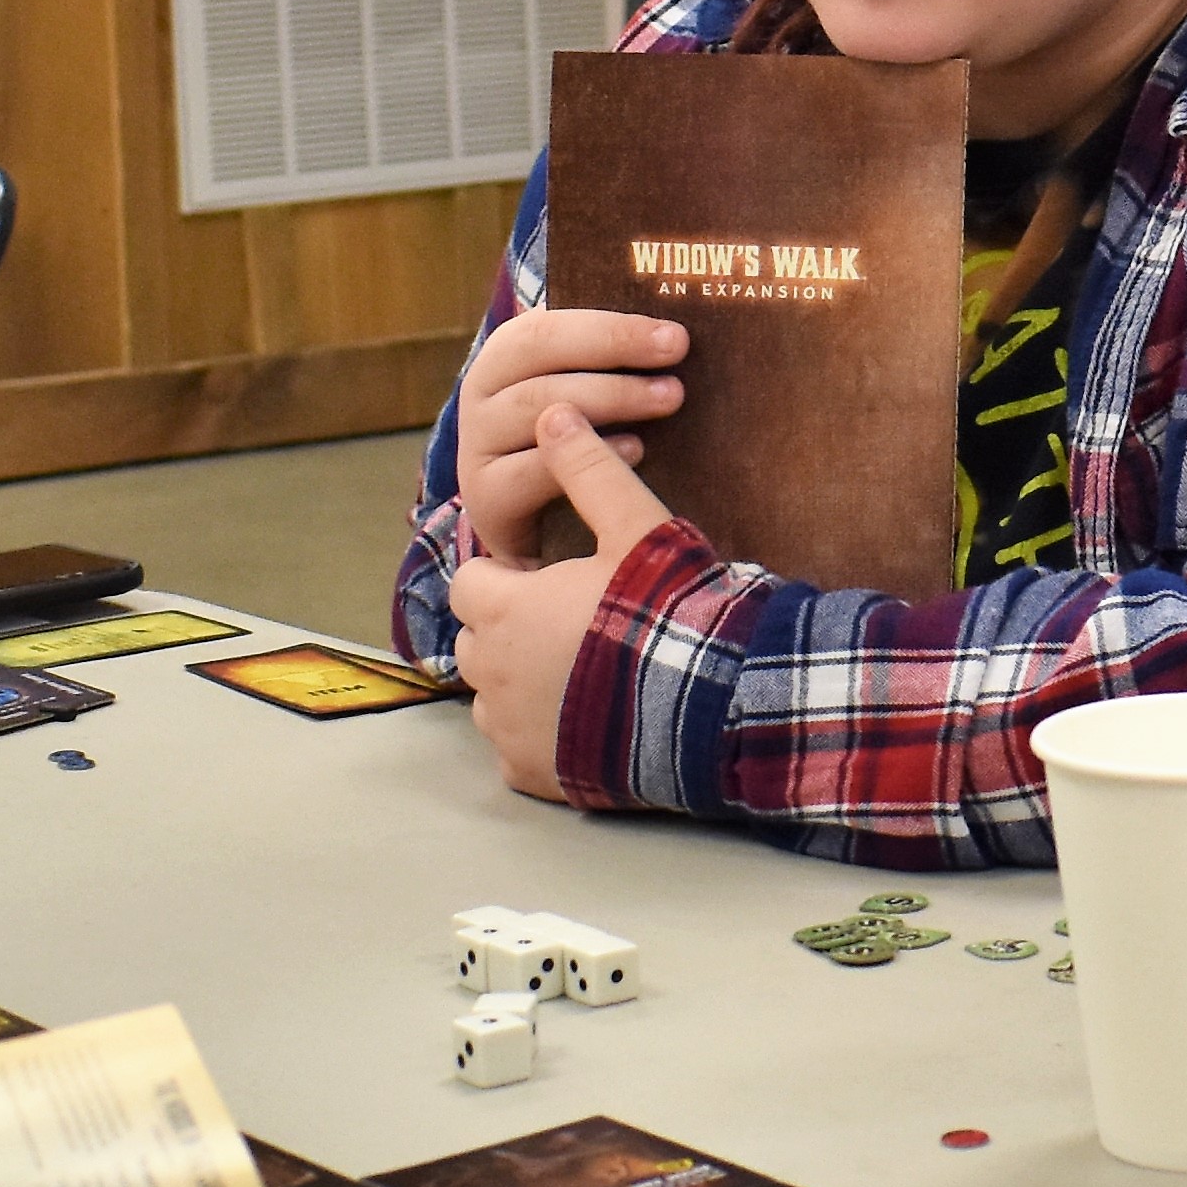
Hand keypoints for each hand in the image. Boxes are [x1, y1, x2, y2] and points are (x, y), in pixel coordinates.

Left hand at [446, 405, 677, 799]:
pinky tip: (589, 721)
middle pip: (478, 639)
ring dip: (523, 683)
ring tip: (585, 672)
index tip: (553, 580)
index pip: (473, 581)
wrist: (713, 704)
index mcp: (504, 608)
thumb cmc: (670, 610)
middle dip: (510, 629)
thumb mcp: (636, 528)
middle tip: (574, 624)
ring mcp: (510, 729)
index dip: (509, 577)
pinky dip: (542, 737)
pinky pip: (518, 750)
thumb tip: (551, 412)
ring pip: (493, 697)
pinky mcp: (534, 774)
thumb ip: (588, 470)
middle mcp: (491, 672)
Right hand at [449, 305, 683, 564]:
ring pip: (539, 408)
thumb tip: (675, 334)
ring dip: (610, 397)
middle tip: (677, 354)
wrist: (534, 531)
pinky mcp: (486, 497)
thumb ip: (614, 360)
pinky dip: (584, 460)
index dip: (611, 327)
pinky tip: (636, 449)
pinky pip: (531, 473)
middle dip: (614, 348)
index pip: (547, 326)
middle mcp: (480, 394)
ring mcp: (477, 446)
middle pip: (540, 356)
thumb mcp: (586, 392)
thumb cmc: (575, 444)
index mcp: (505, 355)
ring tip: (669, 398)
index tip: (675, 335)